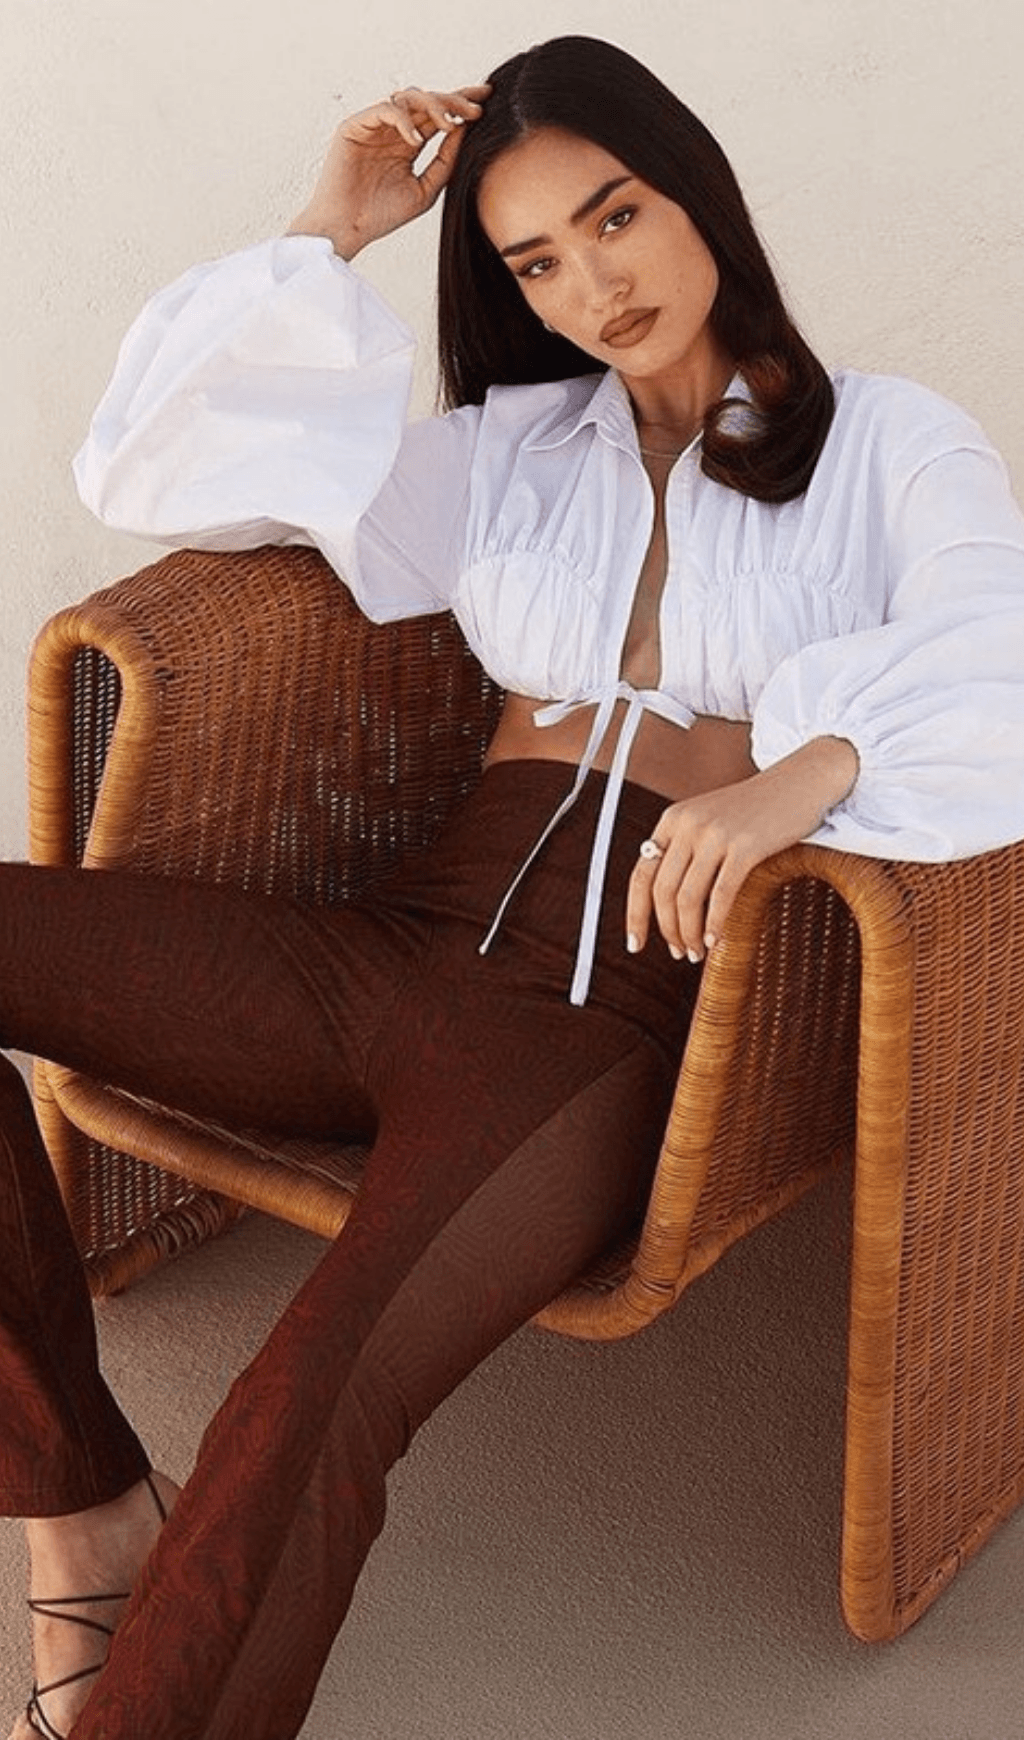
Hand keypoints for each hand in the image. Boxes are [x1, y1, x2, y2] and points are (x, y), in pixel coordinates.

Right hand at [287, 85, 489, 259]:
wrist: (347, 230)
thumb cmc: (382, 216)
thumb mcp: (426, 190)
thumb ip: (445, 161)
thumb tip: (465, 130)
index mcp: (408, 143)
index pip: (438, 115)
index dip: (461, 103)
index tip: (488, 99)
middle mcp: (392, 131)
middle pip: (427, 101)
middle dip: (454, 100)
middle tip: (475, 110)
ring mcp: (374, 126)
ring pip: (408, 98)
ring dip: (432, 106)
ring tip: (448, 124)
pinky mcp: (354, 126)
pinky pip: (385, 110)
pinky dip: (403, 121)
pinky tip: (416, 140)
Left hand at [626, 736, 858, 962]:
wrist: (799, 782)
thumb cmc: (756, 810)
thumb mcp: (709, 821)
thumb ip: (685, 850)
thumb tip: (666, 904)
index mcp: (672, 820)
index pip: (641, 875)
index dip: (635, 915)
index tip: (635, 944)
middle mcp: (688, 824)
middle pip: (662, 891)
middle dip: (667, 930)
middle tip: (679, 953)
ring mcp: (716, 834)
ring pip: (688, 898)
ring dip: (689, 933)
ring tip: (696, 953)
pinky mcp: (746, 846)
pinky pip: (721, 894)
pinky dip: (714, 923)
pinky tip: (715, 940)